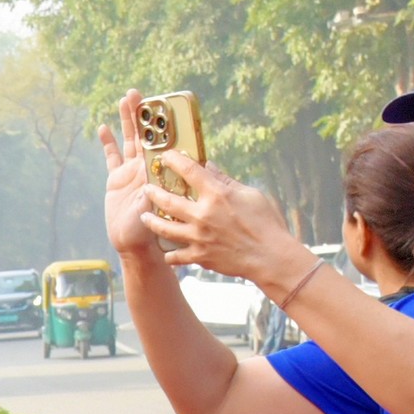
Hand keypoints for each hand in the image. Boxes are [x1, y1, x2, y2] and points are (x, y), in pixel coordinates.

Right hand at [98, 94, 167, 264]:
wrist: (133, 243)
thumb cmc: (151, 231)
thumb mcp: (154, 212)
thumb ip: (151, 196)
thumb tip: (150, 183)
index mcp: (159, 171)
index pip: (162, 141)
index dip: (161, 124)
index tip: (160, 105)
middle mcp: (147, 166)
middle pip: (145, 134)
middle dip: (142, 114)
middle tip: (138, 93)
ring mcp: (131, 170)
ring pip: (129, 139)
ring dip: (127, 120)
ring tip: (125, 99)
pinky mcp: (117, 178)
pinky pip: (112, 156)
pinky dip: (108, 142)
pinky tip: (103, 128)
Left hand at [136, 148, 312, 293]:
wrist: (270, 257)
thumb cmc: (265, 223)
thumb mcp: (250, 194)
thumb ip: (226, 181)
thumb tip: (209, 167)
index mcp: (217, 195)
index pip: (190, 171)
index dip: (174, 160)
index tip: (166, 156)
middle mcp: (202, 215)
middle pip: (168, 200)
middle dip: (153, 192)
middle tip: (146, 188)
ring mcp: (198, 237)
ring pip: (164, 228)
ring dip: (151, 221)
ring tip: (144, 216)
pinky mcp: (199, 256)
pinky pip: (176, 255)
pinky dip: (169, 254)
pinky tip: (166, 251)